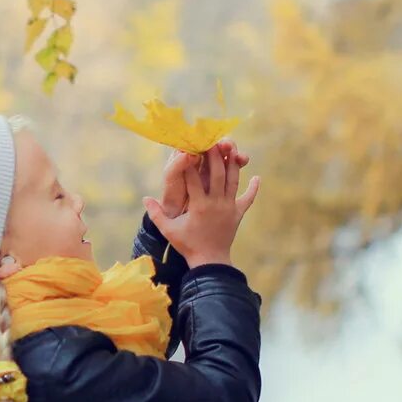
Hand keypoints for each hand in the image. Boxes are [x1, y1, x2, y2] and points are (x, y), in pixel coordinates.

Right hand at [143, 142, 259, 267]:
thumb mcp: (169, 230)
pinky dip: (253, 189)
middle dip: (215, 155)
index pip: (194, 178)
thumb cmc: (188, 245)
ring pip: (233, 181)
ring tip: (233, 149)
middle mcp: (216, 203)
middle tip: (212, 140)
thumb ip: (156, 213)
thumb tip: (145, 198)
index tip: (189, 147)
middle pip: (217, 173)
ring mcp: (229, 208)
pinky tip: (256, 177)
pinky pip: (248, 199)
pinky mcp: (238, 214)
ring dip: (233, 165)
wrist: (210, 261)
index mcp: (199, 205)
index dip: (190, 162)